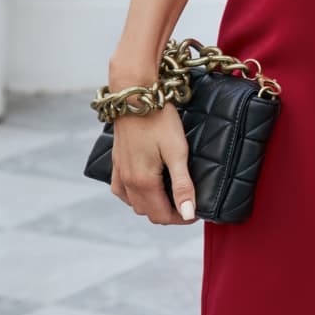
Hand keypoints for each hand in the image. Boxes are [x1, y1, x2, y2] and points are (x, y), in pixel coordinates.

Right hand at [105, 61, 197, 225]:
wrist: (134, 96)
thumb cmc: (159, 121)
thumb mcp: (177, 152)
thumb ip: (182, 185)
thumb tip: (188, 214)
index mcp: (143, 183)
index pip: (163, 216)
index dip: (182, 218)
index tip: (198, 210)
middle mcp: (127, 183)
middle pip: (149, 213)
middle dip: (169, 213)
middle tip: (188, 202)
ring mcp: (119, 173)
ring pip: (135, 204)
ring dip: (153, 206)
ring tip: (172, 194)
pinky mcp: (115, 163)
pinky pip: (122, 192)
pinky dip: (135, 196)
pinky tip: (147, 186)